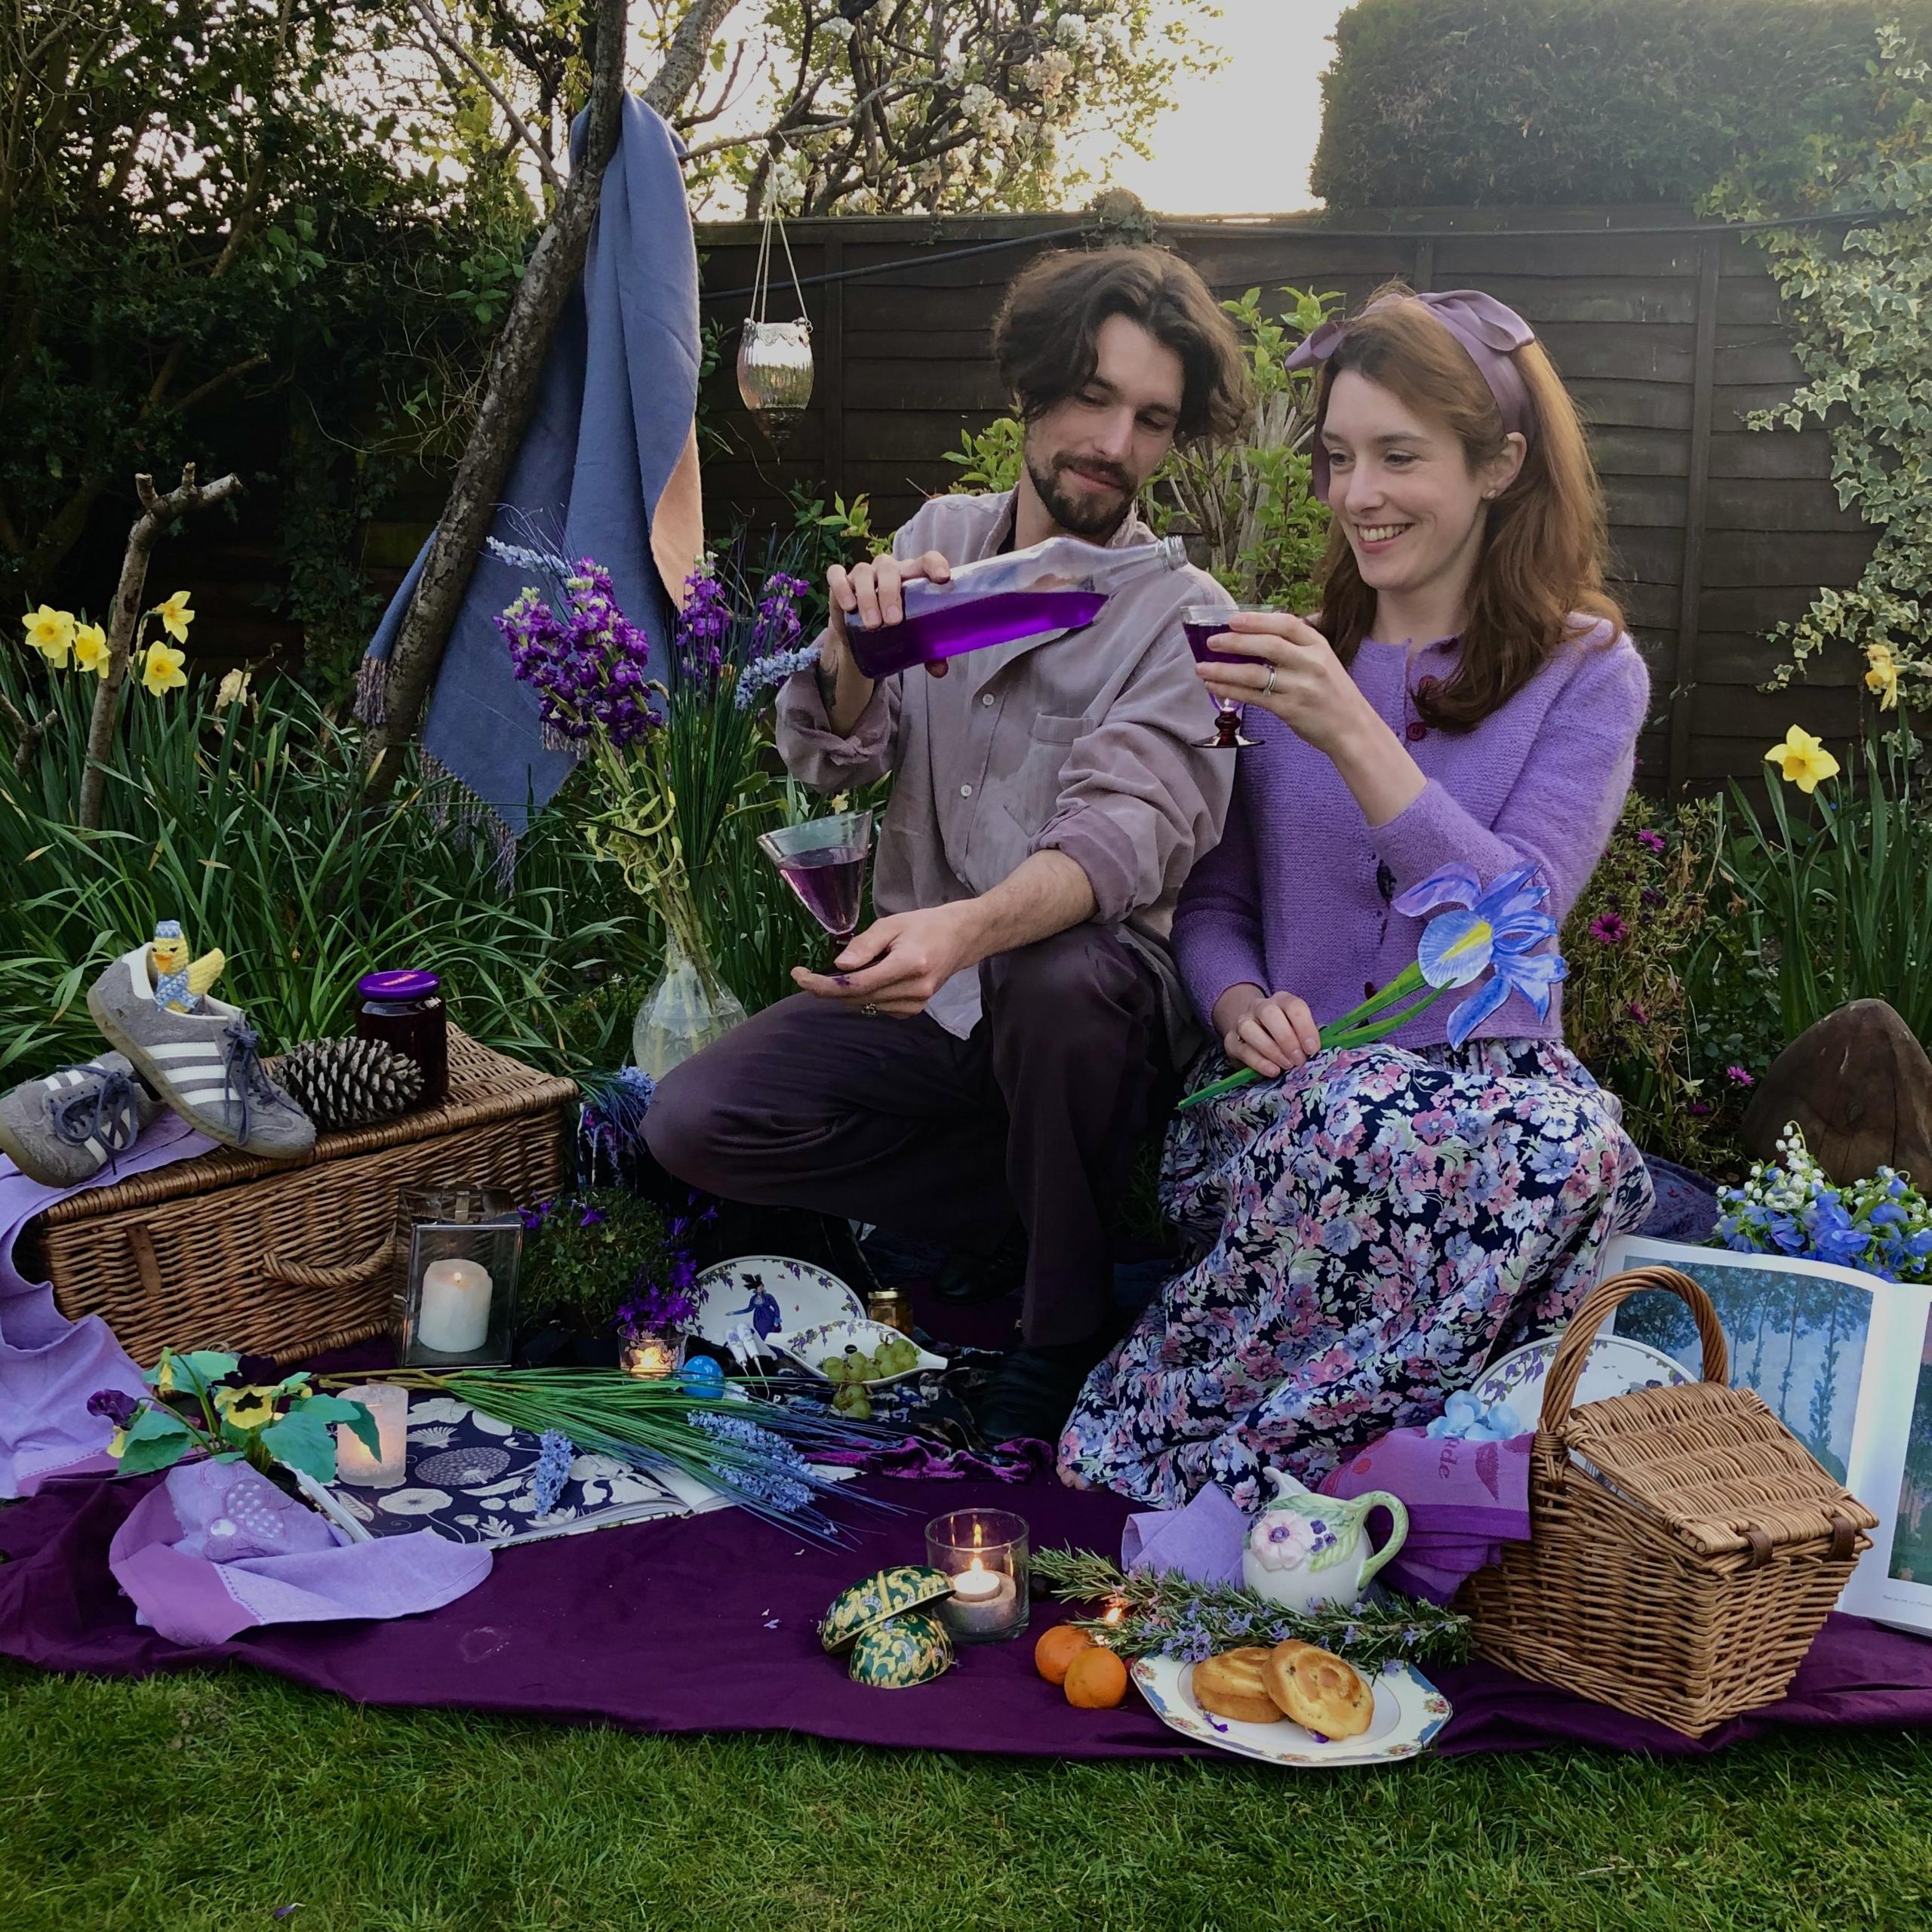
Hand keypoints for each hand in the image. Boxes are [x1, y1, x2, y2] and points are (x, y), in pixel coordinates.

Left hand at [792, 904, 980, 1016]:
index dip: (824, 984)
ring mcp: (915, 1005)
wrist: (961, 939)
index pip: (857, 984)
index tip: (799, 976)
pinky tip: (869, 977)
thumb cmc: (924, 925)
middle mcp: (914, 991)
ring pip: (864, 1005)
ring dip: (846, 992)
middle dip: (827, 988)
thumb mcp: (892, 924)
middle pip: (857, 998)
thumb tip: (839, 966)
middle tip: (807, 973)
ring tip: (850, 968)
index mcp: (909, 965)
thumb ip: (864, 946)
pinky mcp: (913, 1011)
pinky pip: (876, 1008)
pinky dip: (863, 995)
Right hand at [825, 549, 955, 681]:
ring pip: (864, 573)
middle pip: (890, 570)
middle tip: (894, 621)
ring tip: (872, 624)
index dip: (934, 564)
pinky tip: (848, 606)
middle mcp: (889, 570)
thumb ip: (931, 653)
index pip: (926, 560)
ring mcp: (864, 573)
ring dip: (868, 597)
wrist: (863, 636)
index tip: (942, 578)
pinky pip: (837, 575)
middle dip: (891, 594)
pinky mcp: (842, 581)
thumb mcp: (914, 640)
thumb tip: (940, 670)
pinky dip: (841, 587)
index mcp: (913, 576)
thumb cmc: (897, 628)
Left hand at [1193, 611, 1369, 755]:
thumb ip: (1296, 648)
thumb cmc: (1333, 693)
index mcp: (1319, 646)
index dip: (1257, 620)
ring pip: (1255, 673)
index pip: (1286, 624)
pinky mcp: (1290, 710)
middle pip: (1268, 645)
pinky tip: (1215, 687)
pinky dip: (1231, 690)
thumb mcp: (1323, 661)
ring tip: (1202, 667)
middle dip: (1235, 641)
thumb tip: (1254, 636)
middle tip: (1211, 641)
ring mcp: (1300, 687)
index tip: (1233, 619)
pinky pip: (1253, 697)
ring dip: (1224, 669)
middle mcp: (1311, 663)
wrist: (1352, 728)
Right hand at [1210, 983, 1320, 1078]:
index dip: (1305, 1027)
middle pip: (1269, 1013)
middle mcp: (1260, 1007)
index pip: (1294, 1006)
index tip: (1313, 1049)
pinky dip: (1258, 1061)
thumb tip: (1322, 1052)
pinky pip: (1242, 1049)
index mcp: (1282, 1001)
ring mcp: (1243, 1022)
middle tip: (1299, 1060)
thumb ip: (1309, 1037)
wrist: (1253, 1035)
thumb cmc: (1285, 1035)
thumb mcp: (1299, 1031)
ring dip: (1271, 1049)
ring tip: (1286, 1066)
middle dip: (1286, 1039)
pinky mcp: (1231, 1041)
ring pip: (1250, 1029)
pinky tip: (1273, 1070)